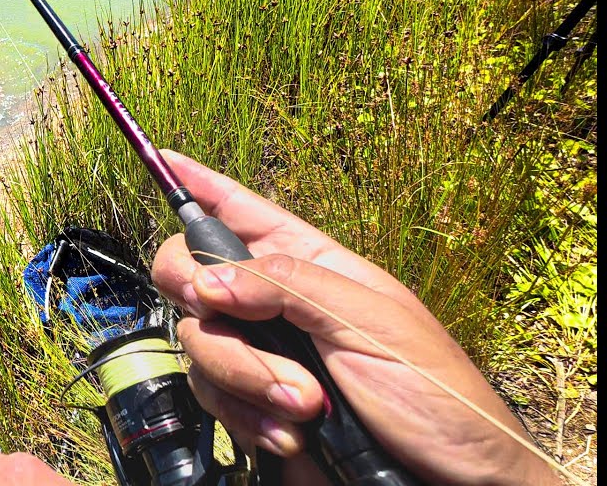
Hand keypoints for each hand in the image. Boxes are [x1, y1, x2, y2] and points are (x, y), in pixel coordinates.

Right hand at [150, 150, 557, 485]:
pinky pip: (210, 400)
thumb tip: (205, 281)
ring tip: (308, 405)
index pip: (241, 209)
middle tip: (220, 311)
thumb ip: (284, 287)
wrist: (447, 484)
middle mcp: (273, 306)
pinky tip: (291, 435)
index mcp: (309, 264)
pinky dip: (246, 419)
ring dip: (246, 377)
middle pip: (192, 275)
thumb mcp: (370, 322)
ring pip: (197, 343)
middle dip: (205, 299)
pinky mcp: (250, 410)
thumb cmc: (436, 394)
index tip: (163, 157)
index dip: (200, 183)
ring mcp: (259, 358)